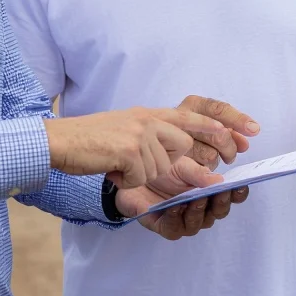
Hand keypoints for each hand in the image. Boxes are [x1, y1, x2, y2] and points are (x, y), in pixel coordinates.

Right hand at [43, 107, 226, 187]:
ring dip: (139, 175)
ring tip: (117, 166)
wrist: (59, 140)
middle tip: (138, 165)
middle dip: (168, 165)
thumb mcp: (123, 132)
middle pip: (182, 147)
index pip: (189, 116)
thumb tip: (176, 156)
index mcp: (147, 114)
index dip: (214, 127)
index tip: (236, 135)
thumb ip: (149, 139)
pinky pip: (142, 177)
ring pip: (160, 168)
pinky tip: (111, 170)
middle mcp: (147, 119)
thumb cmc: (88, 142)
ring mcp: (140, 133)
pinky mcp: (131, 149)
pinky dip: (127, 180)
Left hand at [114, 157, 250, 239]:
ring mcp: (182, 219)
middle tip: (220, 193)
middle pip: (217, 212)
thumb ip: (199, 173)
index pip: (230, 196)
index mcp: (209, 191)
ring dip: (198, 212)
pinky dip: (176, 219)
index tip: (240, 185)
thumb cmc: (160, 169)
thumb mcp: (181, 164)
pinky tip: (174, 207)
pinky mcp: (164, 226)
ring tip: (196, 199)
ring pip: (197, 223)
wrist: (132, 174)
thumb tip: (219, 181)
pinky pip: (174, 229)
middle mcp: (200, 208)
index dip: (237, 193)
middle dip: (220, 203)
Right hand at [176, 95, 260, 170]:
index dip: (238, 120)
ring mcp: (175, 140)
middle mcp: (182, 118)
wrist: (160, 150)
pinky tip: (205, 171)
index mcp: (193, 104)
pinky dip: (207, 174)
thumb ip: (230, 131)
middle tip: (230, 155)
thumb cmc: (191, 135)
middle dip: (229, 147)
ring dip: (215, 160)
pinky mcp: (173, 162)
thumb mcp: (211, 127)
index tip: (254, 130)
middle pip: (219, 133)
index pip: (219, 109)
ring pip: (210, 154)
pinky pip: (199, 171)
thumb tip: (244, 143)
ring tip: (207, 158)